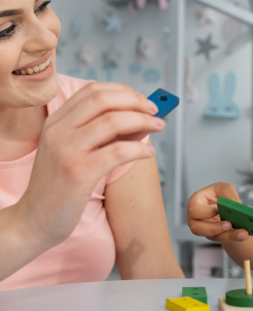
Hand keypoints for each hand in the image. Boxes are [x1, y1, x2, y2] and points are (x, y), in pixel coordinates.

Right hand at [16, 81, 164, 250]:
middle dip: (135, 101)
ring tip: (158, 127)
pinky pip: (117, 151)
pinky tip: (148, 152)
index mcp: (56, 121)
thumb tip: (142, 117)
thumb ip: (101, 132)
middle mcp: (58, 130)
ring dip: (143, 121)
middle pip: (103, 100)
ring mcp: (66, 150)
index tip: (141, 100)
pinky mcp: (78, 172)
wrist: (35, 220)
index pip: (92, 91)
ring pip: (112, 121)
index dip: (122, 91)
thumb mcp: (73, 151)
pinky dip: (139, 148)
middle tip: (154, 112)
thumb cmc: (61, 186)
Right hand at [187, 182, 249, 242]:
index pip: (195, 210)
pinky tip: (245, 234)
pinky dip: (234, 237)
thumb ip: (229, 197)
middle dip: (215, 228)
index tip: (218, 209)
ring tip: (244, 233)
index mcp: (195, 202)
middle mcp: (195, 218)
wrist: (225, 205)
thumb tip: (236, 208)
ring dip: (228, 235)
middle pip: (198, 229)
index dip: (206, 212)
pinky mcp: (215, 236)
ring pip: (212, 236)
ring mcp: (204, 229)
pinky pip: (223, 239)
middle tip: (230, 224)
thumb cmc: (220, 194)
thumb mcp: (225, 189)